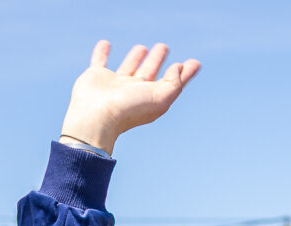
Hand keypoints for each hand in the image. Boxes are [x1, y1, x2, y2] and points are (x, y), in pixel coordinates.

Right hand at [61, 40, 199, 152]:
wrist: (97, 116)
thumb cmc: (130, 109)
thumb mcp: (160, 98)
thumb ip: (174, 84)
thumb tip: (178, 68)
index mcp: (151, 98)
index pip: (172, 83)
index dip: (184, 74)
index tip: (195, 63)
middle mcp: (134, 91)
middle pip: (149, 73)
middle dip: (157, 60)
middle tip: (163, 47)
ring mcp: (115, 84)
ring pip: (128, 67)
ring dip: (135, 57)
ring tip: (142, 48)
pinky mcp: (96, 76)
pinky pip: (99, 61)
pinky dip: (101, 53)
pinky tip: (105, 44)